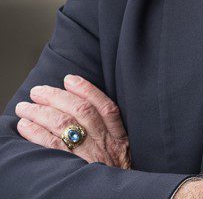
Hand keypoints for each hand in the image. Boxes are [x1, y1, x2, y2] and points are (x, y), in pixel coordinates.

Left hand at [15, 75, 130, 168]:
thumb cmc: (115, 179)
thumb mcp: (122, 155)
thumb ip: (110, 135)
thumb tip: (85, 110)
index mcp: (120, 139)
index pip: (105, 106)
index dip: (87, 89)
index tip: (70, 78)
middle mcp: (106, 144)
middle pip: (81, 111)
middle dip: (57, 96)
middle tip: (38, 90)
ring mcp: (90, 157)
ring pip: (65, 124)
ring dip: (41, 111)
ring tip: (25, 106)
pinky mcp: (72, 170)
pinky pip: (52, 146)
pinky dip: (36, 132)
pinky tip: (25, 126)